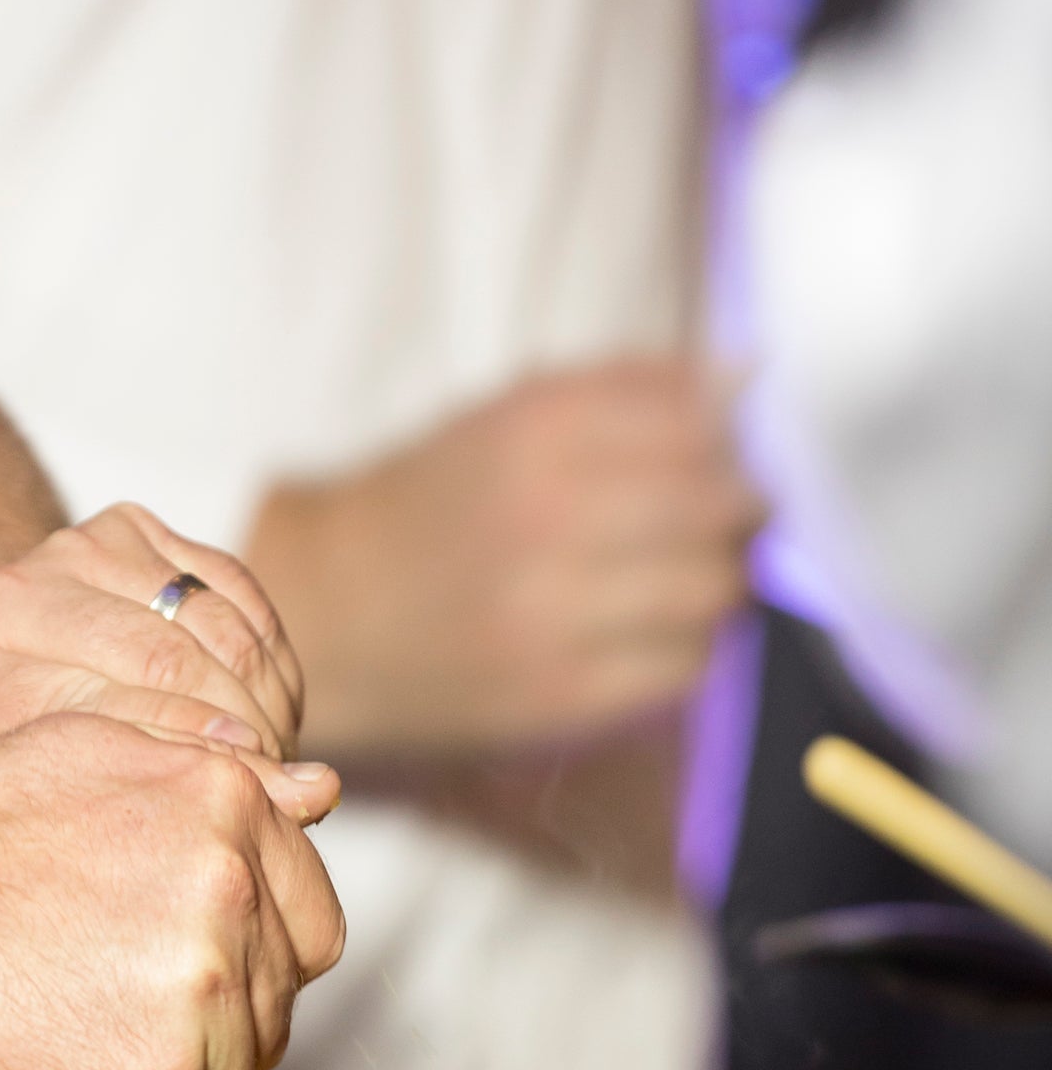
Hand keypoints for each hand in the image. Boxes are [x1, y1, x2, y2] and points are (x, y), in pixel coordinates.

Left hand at [0, 503, 311, 803]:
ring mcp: (63, 553)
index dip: (198, 757)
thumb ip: (160, 817)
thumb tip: (317, 793)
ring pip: (208, 621)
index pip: (106, 714)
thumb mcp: (58, 825)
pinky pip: (232, 585)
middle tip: (286, 784)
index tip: (263, 795)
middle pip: (164, 659)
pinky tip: (271, 705)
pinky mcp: (122, 527)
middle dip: (246, 729)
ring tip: (279, 754)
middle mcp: (1, 600)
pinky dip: (268, 651)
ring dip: (266, 695)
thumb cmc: (24, 787)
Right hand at [0, 715, 344, 1069]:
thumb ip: (220, 771)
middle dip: (218, 1015)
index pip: (312, 922)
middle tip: (122, 1002)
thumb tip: (319, 792)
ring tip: (82, 1038)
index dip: (261, 951)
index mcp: (230, 817)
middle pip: (274, 1007)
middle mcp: (231, 910)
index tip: (200, 962)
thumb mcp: (97, 748)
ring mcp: (198, 1013)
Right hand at [251, 359, 761, 753]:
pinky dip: (688, 650)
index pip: (703, 424)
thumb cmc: (423, 512)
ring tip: (686, 582)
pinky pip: (683, 669)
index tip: (714, 461)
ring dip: (720, 583)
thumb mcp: (505, 419)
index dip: (728, 445)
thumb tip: (748, 375)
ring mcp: (555, 611)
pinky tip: (650, 637)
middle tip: (716, 526)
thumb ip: (627, 387)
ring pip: (715, 590)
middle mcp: (550, 515)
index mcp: (537, 430)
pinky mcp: (558, 694)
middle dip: (736, 515)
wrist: (322, 618)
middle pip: (722, 507)